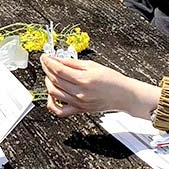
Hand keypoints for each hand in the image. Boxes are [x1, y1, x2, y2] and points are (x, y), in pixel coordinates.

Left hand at [40, 55, 159, 119]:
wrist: (124, 95)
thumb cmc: (112, 80)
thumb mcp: (93, 65)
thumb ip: (73, 63)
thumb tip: (58, 59)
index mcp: (84, 79)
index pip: (59, 69)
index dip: (48, 62)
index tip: (44, 57)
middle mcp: (80, 92)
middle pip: (55, 80)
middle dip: (47, 69)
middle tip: (46, 62)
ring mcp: (78, 103)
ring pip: (54, 93)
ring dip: (48, 82)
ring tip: (50, 75)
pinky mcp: (79, 110)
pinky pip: (60, 111)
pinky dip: (51, 103)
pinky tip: (51, 95)